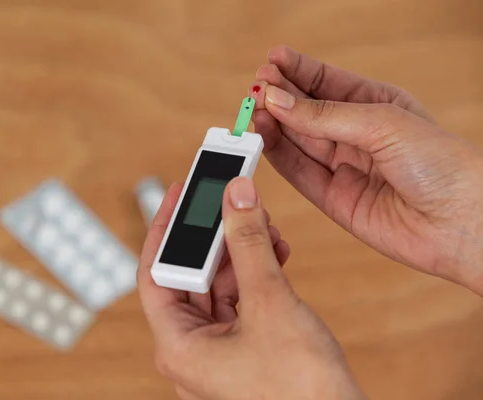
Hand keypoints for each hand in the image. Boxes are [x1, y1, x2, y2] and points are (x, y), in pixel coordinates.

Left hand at [137, 177, 365, 399]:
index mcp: (177, 346)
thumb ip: (249, 244)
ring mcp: (217, 352)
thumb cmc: (301, 389)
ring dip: (240, 254)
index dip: (166, 228)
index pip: (156, 272)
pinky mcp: (242, 350)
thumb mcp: (271, 303)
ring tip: (263, 225)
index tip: (179, 194)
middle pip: (190, 276)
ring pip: (218, 287)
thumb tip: (234, 196)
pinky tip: (275, 251)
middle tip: (231, 204)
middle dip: (215, 238)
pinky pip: (239, 302)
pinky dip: (254, 275)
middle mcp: (191, 350)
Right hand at [250, 46, 482, 294]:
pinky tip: (263, 137)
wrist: (461, 222)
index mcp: (376, 105)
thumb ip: (325, 116)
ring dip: (274, 124)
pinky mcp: (334, 198)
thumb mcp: (382, 124)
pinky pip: (299, 172)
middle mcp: (357, 135)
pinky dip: (278, 155)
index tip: (272, 60)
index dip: (299, 70)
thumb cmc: (443, 164)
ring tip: (252, 110)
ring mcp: (345, 167)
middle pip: (308, 111)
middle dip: (281, 96)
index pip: (328, 82)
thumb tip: (279, 101)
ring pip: (299, 141)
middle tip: (255, 87)